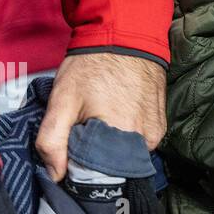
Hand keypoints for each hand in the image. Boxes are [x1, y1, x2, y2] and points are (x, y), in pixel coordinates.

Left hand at [36, 52, 166, 180]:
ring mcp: (156, 132)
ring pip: (127, 157)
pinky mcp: (161, 125)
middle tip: (82, 132)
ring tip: (100, 122)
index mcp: (120, 137)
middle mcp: (144, 139)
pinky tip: (115, 118)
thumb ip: (51, 141)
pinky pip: (140, 144)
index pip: (96, 177)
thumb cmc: (92, 67)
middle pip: (113, 168)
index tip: (68, 153)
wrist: (126, 36)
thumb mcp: (62, 100)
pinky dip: (125, 138)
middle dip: (95, 159)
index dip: (77, 169)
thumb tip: (55, 176)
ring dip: (111, 149)